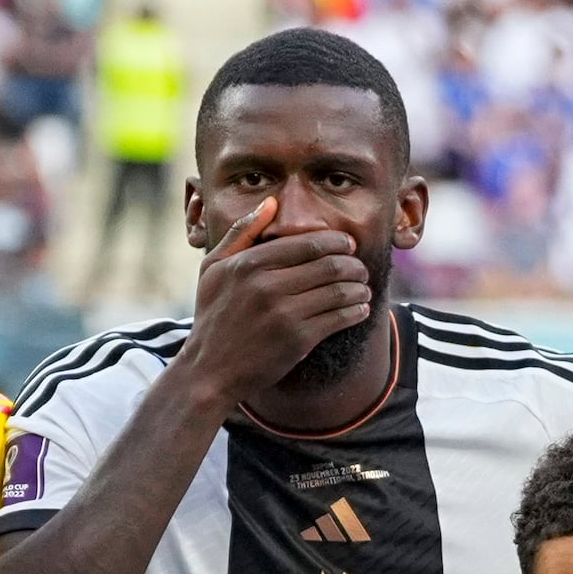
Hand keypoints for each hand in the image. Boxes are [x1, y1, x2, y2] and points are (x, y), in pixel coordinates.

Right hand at [180, 194, 378, 402]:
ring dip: (359, 287)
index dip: (337, 242)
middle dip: (354, 264)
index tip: (348, 246)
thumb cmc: (212, 316)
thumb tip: (270, 202)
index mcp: (249, 263)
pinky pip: (338, 318)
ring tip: (363, 288)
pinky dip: (356, 311)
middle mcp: (268, 285)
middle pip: (330, 264)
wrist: (208, 371)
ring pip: (339, 290)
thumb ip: (240, 232)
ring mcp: (284, 313)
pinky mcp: (297, 340)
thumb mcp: (213, 268)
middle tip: (360, 268)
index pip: (309, 243)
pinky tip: (360, 309)